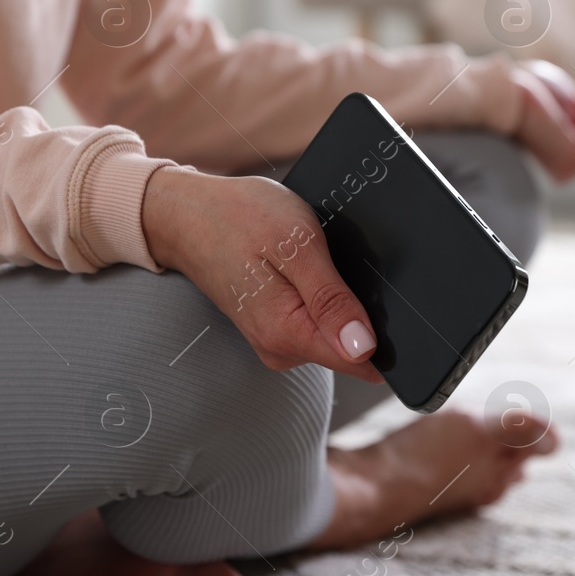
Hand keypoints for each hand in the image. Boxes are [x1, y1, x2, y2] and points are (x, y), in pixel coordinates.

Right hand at [141, 166, 383, 382]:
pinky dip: (322, 295)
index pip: (361, 361)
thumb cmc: (238, 218)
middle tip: (337, 260)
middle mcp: (280, 349)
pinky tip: (307, 267)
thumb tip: (365, 348)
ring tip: (315, 258)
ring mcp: (275, 341)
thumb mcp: (296, 247)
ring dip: (340, 298)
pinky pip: (317, 321)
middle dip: (361, 308)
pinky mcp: (274, 328)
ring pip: (336, 332)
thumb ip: (330, 300)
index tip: (387, 301)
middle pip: (352, 347)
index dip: (387, 335)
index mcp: (287, 334)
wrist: (186, 214)